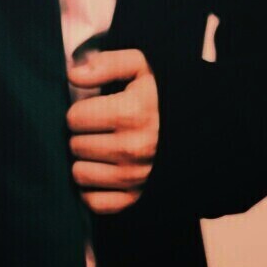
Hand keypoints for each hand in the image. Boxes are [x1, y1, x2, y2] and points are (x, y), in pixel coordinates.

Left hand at [66, 48, 158, 213]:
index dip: (80, 110)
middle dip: (81, 134)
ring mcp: (136, 176)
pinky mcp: (137, 197)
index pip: (75, 118)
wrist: (194, 122)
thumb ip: (105, 64)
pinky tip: (101, 171)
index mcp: (132, 114)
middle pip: (76, 146)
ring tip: (99, 147)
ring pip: (81, 174)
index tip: (93, 107)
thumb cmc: (157, 92)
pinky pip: (96, 202)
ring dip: (84, 161)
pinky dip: (92, 189)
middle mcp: (134, 148)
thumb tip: (72, 74)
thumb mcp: (138, 65)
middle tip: (97, 128)